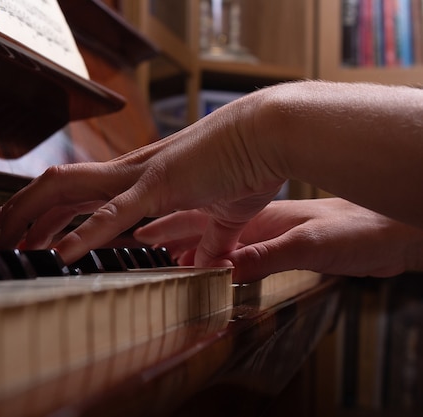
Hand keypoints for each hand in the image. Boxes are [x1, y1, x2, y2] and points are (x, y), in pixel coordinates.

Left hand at [0, 95, 284, 264]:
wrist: (268, 134)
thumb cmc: (243, 165)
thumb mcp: (220, 215)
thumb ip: (206, 242)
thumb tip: (205, 266)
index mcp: (133, 179)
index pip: (70, 195)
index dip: (38, 214)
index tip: (17, 237)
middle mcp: (124, 174)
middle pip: (51, 190)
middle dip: (15, 214)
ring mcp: (137, 177)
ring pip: (66, 191)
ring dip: (30, 217)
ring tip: (2, 244)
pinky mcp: (160, 185)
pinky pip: (115, 212)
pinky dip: (85, 233)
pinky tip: (60, 255)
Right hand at [135, 198, 422, 281]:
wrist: (394, 230)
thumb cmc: (360, 232)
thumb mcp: (312, 245)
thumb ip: (267, 257)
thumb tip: (225, 271)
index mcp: (259, 216)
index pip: (202, 221)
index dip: (169, 228)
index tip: (139, 232)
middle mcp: (257, 219)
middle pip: (201, 224)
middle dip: (169, 231)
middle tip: (138, 238)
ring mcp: (267, 229)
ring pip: (216, 235)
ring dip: (189, 245)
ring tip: (165, 254)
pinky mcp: (280, 241)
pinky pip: (236, 246)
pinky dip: (215, 255)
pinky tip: (208, 260)